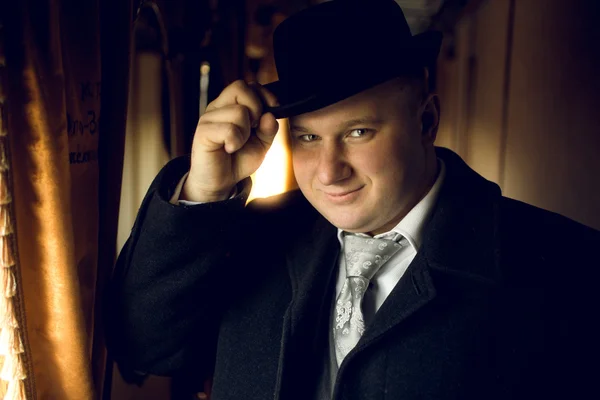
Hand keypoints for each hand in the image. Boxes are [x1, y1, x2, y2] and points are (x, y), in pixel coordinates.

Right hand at [181, 80, 278, 201]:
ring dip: (245, 132)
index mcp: (230, 106)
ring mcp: (208, 118)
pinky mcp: (203, 132)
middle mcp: (218, 107)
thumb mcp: (261, 144)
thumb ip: (269, 129)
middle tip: (252, 129)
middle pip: (241, 88)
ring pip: (239, 111)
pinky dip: (235, 142)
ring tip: (237, 144)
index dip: (264, 96)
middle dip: (256, 109)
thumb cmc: (237, 160)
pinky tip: (229, 149)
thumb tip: (270, 115)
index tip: (271, 112)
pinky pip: (229, 129)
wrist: (220, 182)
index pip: (248, 85)